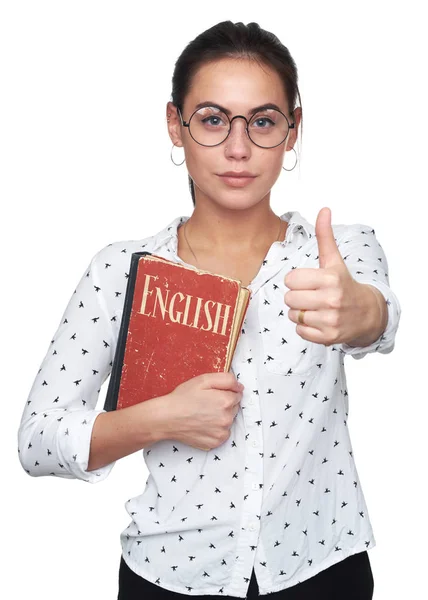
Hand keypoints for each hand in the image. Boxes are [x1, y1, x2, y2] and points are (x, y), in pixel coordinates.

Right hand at [160, 372, 243, 450]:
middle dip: (224, 405)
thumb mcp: (204, 380)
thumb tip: (240, 387)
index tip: (213, 394)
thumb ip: (227, 380)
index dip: (225, 392)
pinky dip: (215, 429)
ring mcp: (221, 432)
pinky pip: (222, 434)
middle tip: (206, 403)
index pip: (237, 395)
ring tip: (203, 414)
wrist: (167, 418)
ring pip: (228, 421)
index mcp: (226, 401)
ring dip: (220, 417)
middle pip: (234, 408)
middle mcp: (227, 419)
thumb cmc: (183, 397)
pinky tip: (203, 424)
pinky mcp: (215, 443)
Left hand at [283, 207, 372, 345]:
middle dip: (297, 297)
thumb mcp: (334, 260)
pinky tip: (319, 320)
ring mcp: (330, 320)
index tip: (309, 282)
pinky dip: (306, 328)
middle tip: (312, 296)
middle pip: (289, 298)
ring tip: (316, 308)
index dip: (296, 281)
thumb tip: (324, 209)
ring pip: (293, 315)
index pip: (290, 280)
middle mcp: (331, 299)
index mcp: (330, 278)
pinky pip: (300, 331)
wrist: (367, 313)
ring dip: (300, 313)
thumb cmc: (343, 283)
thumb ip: (325, 236)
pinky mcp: (328, 337)